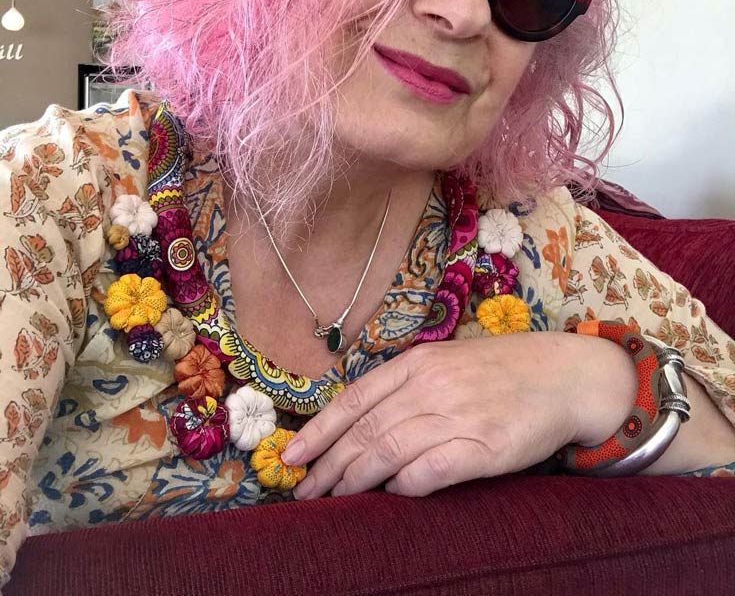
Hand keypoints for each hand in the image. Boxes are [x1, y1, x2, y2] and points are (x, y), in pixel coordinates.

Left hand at [282, 331, 615, 498]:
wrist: (564, 375)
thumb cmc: (501, 371)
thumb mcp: (447, 362)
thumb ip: (407, 386)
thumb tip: (360, 424)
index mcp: (419, 362)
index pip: (355, 398)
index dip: (319, 429)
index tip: (292, 455)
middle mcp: (433, 385)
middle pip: (365, 429)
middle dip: (329, 463)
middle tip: (305, 490)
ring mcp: (459, 415)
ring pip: (388, 451)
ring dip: (355, 480)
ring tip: (334, 499)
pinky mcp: (486, 447)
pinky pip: (430, 471)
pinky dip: (404, 486)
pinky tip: (391, 495)